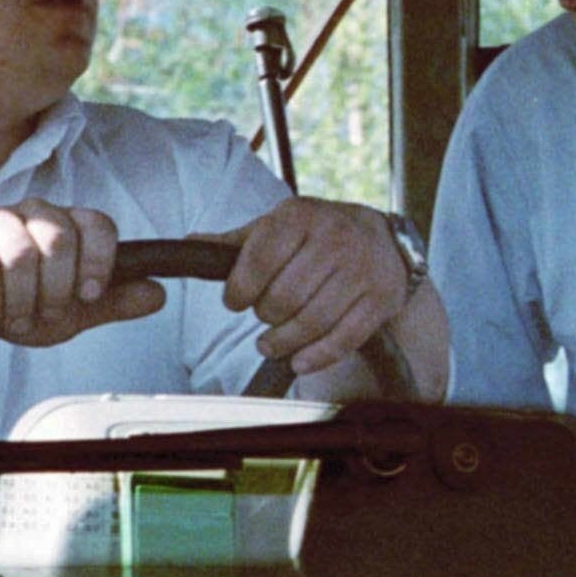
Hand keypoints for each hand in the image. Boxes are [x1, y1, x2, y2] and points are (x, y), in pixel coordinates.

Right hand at [0, 199, 164, 343]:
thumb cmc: (27, 305)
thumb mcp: (75, 311)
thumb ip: (114, 301)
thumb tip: (158, 295)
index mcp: (70, 224)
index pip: (99, 226)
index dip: (99, 263)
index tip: (89, 296)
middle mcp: (37, 213)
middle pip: (61, 238)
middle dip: (56, 289)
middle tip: (46, 314)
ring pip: (21, 254)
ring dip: (21, 301)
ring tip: (17, 319)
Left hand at [198, 198, 408, 375]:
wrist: (384, 238)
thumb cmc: (320, 233)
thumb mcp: (280, 226)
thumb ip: (237, 241)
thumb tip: (191, 243)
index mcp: (300, 216)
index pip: (259, 260)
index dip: (239, 289)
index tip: (234, 301)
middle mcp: (333, 239)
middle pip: (284, 297)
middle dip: (264, 315)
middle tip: (263, 316)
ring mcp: (360, 269)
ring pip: (312, 321)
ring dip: (283, 342)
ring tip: (270, 344)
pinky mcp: (379, 299)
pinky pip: (344, 339)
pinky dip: (317, 357)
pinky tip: (299, 360)